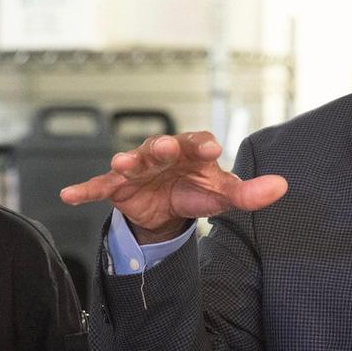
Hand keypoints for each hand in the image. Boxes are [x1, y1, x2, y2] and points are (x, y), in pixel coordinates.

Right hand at [60, 131, 287, 243]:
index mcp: (190, 151)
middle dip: (161, 146)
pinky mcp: (117, 188)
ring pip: (130, 163)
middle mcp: (161, 154)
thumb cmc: (196, 189)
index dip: (202, 144)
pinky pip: (98, 187)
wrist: (166, 208)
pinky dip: (84, 190)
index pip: (197, 142)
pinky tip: (69, 194)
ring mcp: (137, 169)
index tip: (212, 148)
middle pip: (160, 146)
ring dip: (125, 162)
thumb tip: (283, 186)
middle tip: (164, 147)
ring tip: (120, 163)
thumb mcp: (222, 194)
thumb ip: (249, 193)